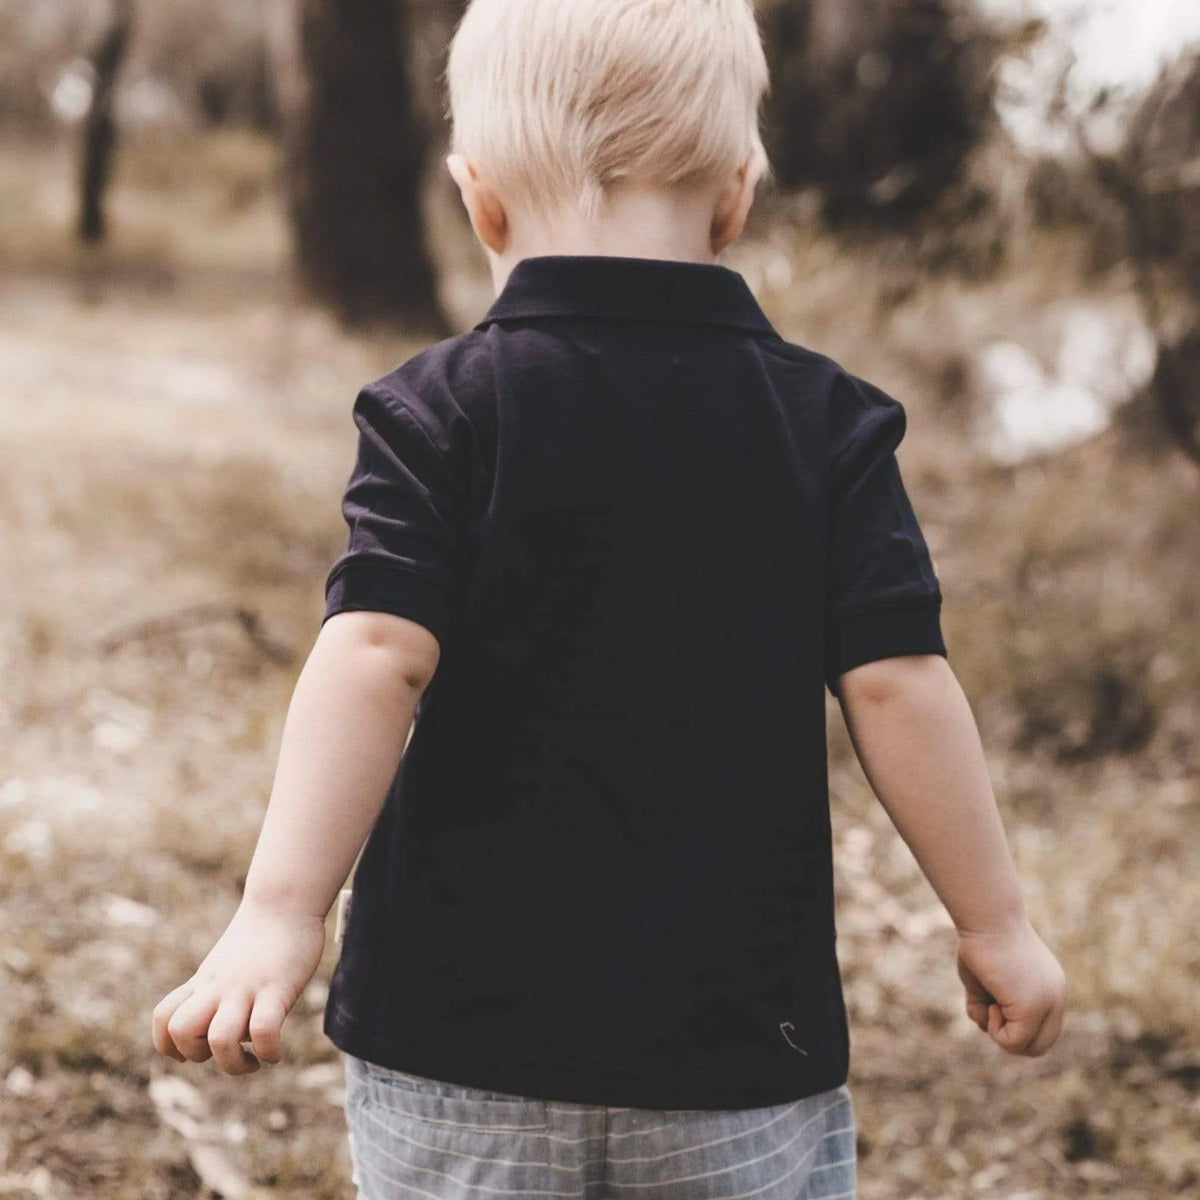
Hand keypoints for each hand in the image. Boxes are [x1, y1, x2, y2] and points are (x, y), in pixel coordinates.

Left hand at [152, 900, 325, 1075]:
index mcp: (205, 981)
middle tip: (226, 1050)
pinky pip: (264, 1031)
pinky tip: (276, 1054)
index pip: (164, 1017)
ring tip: (253, 1061)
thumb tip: (230, 1025)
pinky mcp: (278, 988)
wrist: (286, 900)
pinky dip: (268, 1053)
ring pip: (220, 1038)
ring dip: (234, 1064)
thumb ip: (221, 988)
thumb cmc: (263, 934)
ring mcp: (247, 988)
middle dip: (198, 1054)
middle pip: (182, 1031)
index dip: (169, 1044)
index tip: (196, 1050)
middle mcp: (220, 986)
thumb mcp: (229, 962)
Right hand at [956, 920, 1067, 1056]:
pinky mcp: (1032, 1009)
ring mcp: (1048, 1004)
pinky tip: (992, 1005)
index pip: (1041, 1027)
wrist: (987, 917)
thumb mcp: (986, 978)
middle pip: (1040, 1044)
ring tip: (989, 1004)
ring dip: (999, 1033)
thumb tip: (990, 1022)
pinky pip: (1013, 1042)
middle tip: (990, 1011)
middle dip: (1009, 1037)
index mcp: (1049, 986)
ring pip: (1028, 1048)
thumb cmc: (979, 939)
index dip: (1013, 1026)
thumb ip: (994, 1002)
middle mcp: (1055, 997)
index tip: (991, 1003)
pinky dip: (995, 1030)